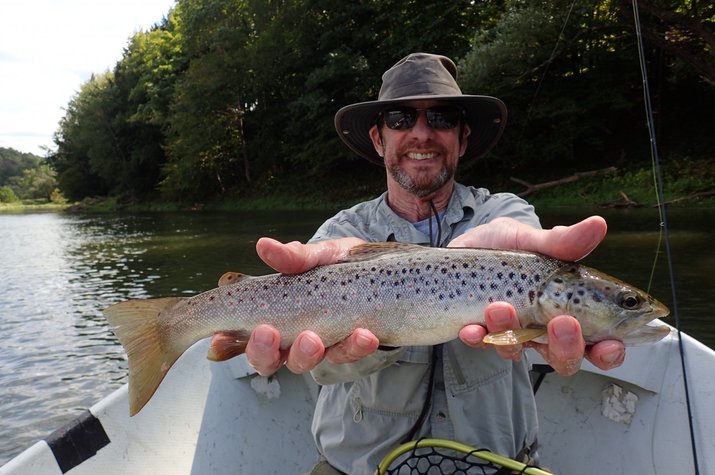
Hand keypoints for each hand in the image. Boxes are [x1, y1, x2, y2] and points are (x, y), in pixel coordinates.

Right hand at [213, 236, 379, 375]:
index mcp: (271, 313)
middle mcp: (289, 336)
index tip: (220, 340)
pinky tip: (364, 333)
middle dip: (263, 351)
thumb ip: (294, 256)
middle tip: (269, 333)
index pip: (239, 336)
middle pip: (266, 360)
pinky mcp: (349, 348)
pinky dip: (354, 346)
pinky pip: (348, 354)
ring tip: (314, 337)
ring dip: (306, 353)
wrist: (382, 267)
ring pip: (303, 363)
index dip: (226, 343)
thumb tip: (264, 246)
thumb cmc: (338, 263)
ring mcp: (319, 345)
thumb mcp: (317, 255)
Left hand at [450, 216, 625, 374]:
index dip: (610, 351)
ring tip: (500, 306)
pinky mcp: (482, 332)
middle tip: (562, 322)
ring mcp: (513, 332)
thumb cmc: (509, 247)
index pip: (601, 342)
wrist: (466, 245)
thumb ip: (562, 242)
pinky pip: (483, 344)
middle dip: (567, 348)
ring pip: (521, 352)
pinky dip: (478, 338)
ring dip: (513, 334)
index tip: (610, 344)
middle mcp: (544, 328)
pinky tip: (471, 328)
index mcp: (571, 310)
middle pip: (565, 359)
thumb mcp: (533, 240)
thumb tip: (597, 224)